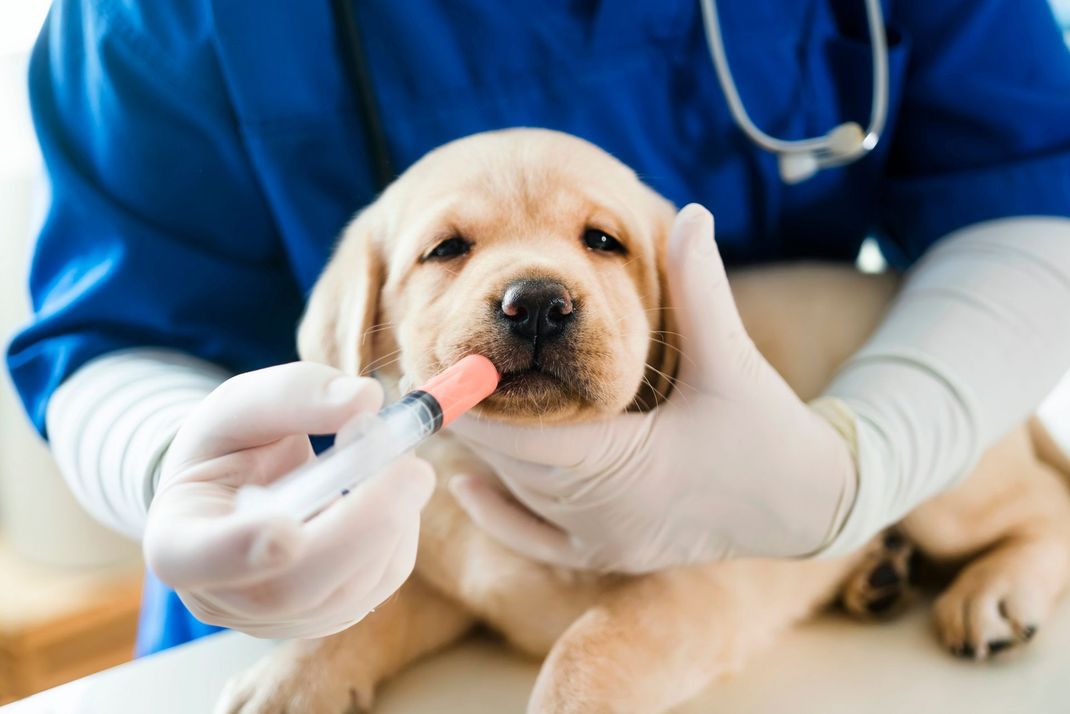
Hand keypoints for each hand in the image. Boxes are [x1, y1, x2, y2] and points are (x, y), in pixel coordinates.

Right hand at [142, 362, 434, 637]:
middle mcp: (221, 595)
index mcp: (176, 538)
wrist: (243, 484)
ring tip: (401, 461)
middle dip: (360, 527)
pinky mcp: (328, 615)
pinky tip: (393, 490)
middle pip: (290, 588)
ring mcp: (276, 617)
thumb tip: (365, 398)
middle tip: (412, 468)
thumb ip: (293, 394)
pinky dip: (400, 532)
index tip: (287, 530)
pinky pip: (379, 583)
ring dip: (392, 522)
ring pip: (346, 591)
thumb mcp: (243, 404)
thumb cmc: (233, 445)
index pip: (195, 559)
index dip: (240, 550)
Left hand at [448, 204, 856, 572]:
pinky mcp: (608, 554)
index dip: (470, 401)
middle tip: (428, 372)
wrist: (806, 502)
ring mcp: (602, 541)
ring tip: (448, 403)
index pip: (518, 435)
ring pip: (519, 493)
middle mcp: (602, 514)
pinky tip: (468, 483)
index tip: (435, 363)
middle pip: (509, 463)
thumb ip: (701, 287)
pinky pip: (533, 539)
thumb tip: (692, 212)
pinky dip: (499, 512)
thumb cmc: (767, 429)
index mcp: (622, 467)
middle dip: (471, 418)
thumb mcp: (731, 359)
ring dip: (487, 451)